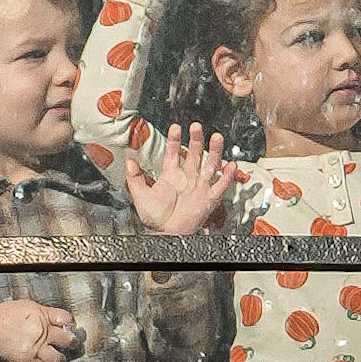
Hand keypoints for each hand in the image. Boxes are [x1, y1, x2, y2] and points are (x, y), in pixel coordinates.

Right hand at [0, 294, 83, 361]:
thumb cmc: (9, 314)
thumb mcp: (30, 306)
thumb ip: (47, 313)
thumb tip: (61, 321)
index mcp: (44, 317)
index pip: (66, 320)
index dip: (70, 324)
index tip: (69, 327)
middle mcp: (42, 333)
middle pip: (68, 340)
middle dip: (73, 343)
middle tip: (73, 345)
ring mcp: (35, 349)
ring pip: (58, 359)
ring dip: (63, 360)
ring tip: (62, 360)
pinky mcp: (27, 360)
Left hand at [121, 122, 235, 236]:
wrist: (167, 235)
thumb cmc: (155, 218)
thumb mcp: (141, 196)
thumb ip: (134, 178)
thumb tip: (129, 161)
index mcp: (171, 176)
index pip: (175, 153)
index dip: (175, 140)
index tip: (175, 127)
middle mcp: (188, 178)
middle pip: (195, 154)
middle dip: (196, 140)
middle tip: (196, 126)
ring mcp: (200, 187)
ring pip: (210, 165)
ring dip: (214, 151)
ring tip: (216, 137)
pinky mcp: (209, 199)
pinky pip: (220, 186)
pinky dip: (227, 177)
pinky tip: (231, 166)